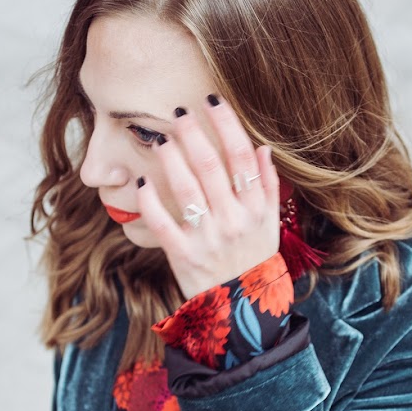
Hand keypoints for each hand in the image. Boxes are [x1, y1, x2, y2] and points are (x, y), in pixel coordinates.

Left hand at [136, 95, 280, 300]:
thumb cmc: (253, 261)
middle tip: (179, 112)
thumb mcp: (270, 225)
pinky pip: (162, 223)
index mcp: (256, 209)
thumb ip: (269, 186)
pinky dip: (150, 202)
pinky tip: (142, 182)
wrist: (240, 310)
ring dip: (171, 159)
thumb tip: (262, 147)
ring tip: (160, 139)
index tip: (212, 100)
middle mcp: (233, 220)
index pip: (241, 156)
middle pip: (211, 166)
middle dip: (193, 134)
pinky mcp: (183, 256)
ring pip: (187, 189)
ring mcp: (207, 238)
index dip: (226, 124)